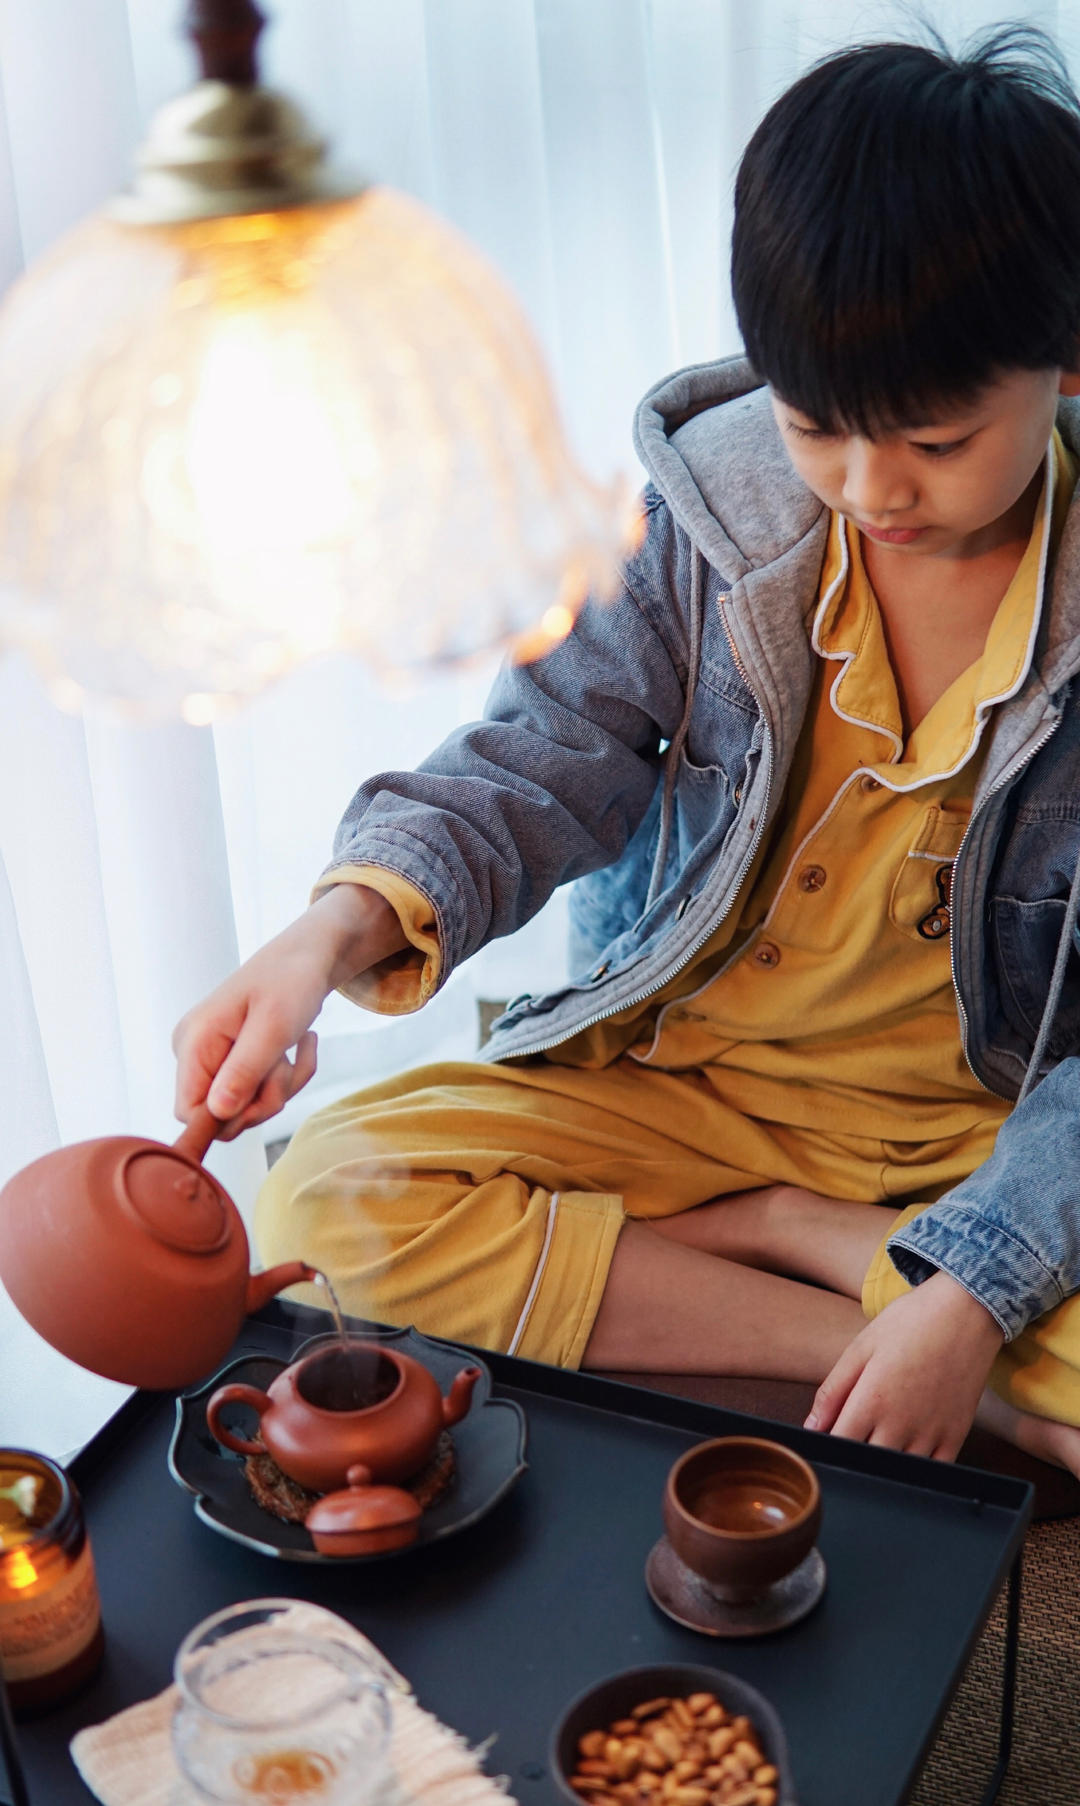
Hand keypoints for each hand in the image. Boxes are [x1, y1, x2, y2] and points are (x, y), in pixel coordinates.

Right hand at [172, 884, 406, 1138]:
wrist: (310, 956)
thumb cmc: (291, 981)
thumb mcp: (273, 1027)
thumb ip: (244, 1072)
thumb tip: (216, 1114)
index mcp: (193, 1042)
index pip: (189, 1111)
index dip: (227, 1116)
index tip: (264, 1093)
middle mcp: (195, 1053)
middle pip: (223, 1114)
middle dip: (266, 1097)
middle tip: (288, 1062)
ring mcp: (214, 1058)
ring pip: (247, 1106)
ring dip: (284, 1084)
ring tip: (299, 1044)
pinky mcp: (233, 1060)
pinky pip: (260, 1092)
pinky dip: (289, 1075)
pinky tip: (301, 1044)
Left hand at [804, 1270, 1004, 1459]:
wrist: (965, 1312)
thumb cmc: (910, 1324)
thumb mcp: (861, 1348)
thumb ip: (832, 1391)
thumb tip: (812, 1426)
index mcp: (872, 1401)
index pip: (840, 1445)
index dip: (829, 1446)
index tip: (827, 1438)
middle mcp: (902, 1425)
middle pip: (867, 1462)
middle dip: (854, 1454)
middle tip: (855, 1433)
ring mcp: (931, 1434)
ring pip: (899, 1471)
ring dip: (885, 1461)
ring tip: (882, 1435)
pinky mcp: (956, 1436)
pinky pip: (932, 1470)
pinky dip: (916, 1467)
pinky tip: (909, 1445)